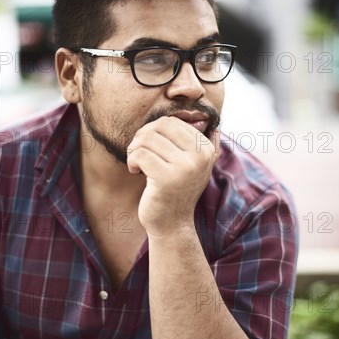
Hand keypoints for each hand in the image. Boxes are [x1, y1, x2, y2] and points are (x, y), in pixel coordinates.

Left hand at [127, 116, 219, 235]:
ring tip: (136, 163)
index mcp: (206, 149)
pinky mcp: (167, 178)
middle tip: (138, 152)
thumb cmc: (175, 190)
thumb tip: (191, 113)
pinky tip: (135, 170)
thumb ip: (191, 141)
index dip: (154, 130)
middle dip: (142, 136)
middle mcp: (200, 156)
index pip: (172, 121)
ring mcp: (186, 168)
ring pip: (147, 139)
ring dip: (134, 149)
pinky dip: (132, 160)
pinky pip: (140, 154)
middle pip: (160, 126)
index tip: (149, 147)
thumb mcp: (191, 165)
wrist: (172, 224)